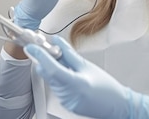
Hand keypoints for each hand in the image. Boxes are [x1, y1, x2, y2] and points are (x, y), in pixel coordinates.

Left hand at [24, 36, 148, 118]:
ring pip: (52, 81)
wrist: (117, 106)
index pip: (52, 68)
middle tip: (46, 49)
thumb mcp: (88, 66)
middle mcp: (68, 95)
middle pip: (49, 75)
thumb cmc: (107, 88)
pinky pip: (57, 88)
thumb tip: (57, 43)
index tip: (31, 47)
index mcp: (76, 83)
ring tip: (64, 62)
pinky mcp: (66, 104)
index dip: (40, 57)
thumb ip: (69, 54)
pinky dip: (59, 79)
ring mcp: (66, 102)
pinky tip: (68, 74)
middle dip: (45, 61)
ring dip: (53, 69)